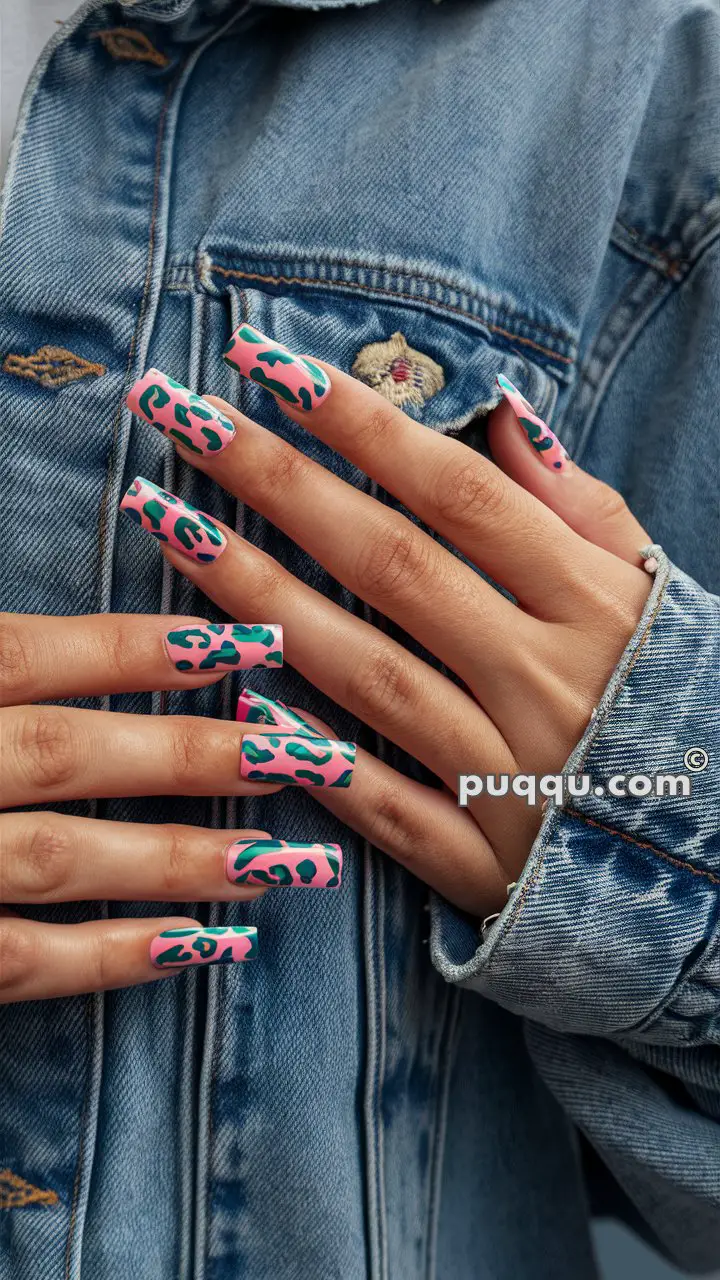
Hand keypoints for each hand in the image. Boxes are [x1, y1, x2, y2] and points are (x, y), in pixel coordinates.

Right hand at [0, 611, 352, 1001]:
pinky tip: (198, 946)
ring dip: (178, 857)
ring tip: (285, 861)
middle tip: (311, 756)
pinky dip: (111, 956)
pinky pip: (22, 960)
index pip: (31, 655)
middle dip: (196, 754)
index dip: (140, 647)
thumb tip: (57, 643)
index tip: (256, 643)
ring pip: (60, 856)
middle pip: (68, 753)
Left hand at [122, 335, 652, 918]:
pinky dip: (312, 752)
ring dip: (258, 597)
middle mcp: (547, 682)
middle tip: (182, 415)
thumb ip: (581, 510)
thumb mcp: (655, 596)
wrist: (706, 867)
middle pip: (392, 566)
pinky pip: (382, 804)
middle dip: (279, 483)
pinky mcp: (481, 860)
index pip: (458, 494)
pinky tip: (233, 692)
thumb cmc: (674, 708)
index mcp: (597, 606)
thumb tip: (504, 415)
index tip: (270, 363)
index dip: (361, 424)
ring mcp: (510, 776)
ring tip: (169, 523)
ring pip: (368, 674)